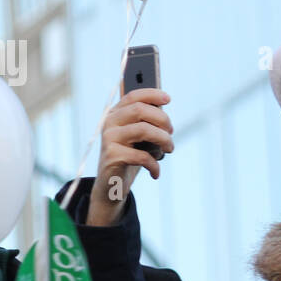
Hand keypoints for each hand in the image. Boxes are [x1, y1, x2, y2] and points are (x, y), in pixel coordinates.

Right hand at [87, 88, 174, 225]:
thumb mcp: (138, 138)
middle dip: (162, 119)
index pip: (133, 96)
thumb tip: (165, 112)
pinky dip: (154, 165)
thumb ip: (147, 123)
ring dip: (164, 139)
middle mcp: (109, 123)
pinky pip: (142, 156)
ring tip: (169, 149)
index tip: (168, 99)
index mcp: (115, 114)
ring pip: (144, 129)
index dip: (151, 94)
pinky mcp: (112, 156)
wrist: (112, 186)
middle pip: (140, 110)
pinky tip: (155, 172)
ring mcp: (109, 138)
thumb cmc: (129, 158)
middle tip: (171, 133)